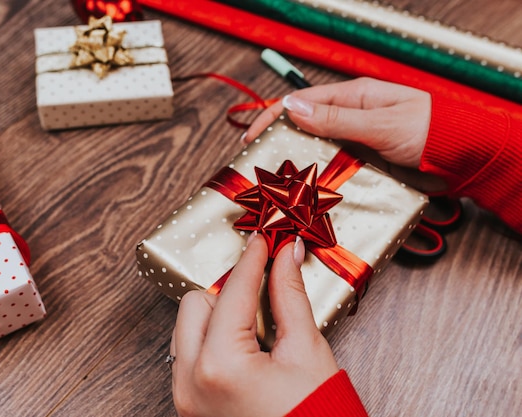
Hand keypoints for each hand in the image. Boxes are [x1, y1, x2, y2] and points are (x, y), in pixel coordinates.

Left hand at [170, 233, 338, 416]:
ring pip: (186, 328)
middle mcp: (191, 381)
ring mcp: (185, 396)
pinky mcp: (188, 404)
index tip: (263, 242)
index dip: (252, 260)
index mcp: (221, 366)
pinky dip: (211, 340)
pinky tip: (243, 347)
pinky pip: (188, 354)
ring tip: (254, 327)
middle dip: (228, 292)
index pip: (233, 292)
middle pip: (195, 304)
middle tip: (262, 292)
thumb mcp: (306, 352)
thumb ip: (290, 297)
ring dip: (216, 316)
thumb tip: (287, 256)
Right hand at [245, 77, 445, 191]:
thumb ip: (337, 118)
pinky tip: (309, 196)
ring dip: (300, 168)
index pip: (302, 103)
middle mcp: (351, 120)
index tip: (251, 137)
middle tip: (260, 167)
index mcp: (353, 98)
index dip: (273, 117)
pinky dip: (320, 183)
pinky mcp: (364, 166)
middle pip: (305, 130)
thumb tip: (293, 109)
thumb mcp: (380, 123)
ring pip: (318, 154)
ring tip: (278, 186)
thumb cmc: (431, 130)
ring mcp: (357, 144)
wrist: (464, 157)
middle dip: (281, 145)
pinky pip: (336, 173)